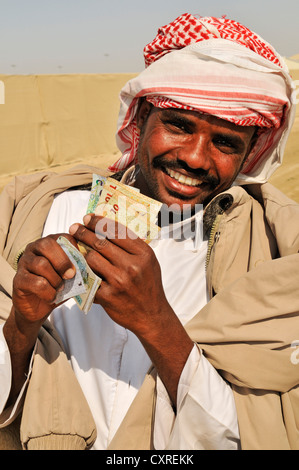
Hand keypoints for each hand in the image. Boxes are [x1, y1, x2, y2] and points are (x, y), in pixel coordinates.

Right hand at [12, 234, 76, 324]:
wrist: (38, 308)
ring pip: (41, 264)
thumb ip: (79, 267)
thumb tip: (93, 263)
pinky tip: (52, 296)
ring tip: (60, 288)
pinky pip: (36, 282)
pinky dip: (49, 292)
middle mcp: (33, 249)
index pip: (62, 237)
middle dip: (63, 261)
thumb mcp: (71, 276)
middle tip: (71, 275)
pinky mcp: (18, 279)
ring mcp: (24, 263)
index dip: (75, 249)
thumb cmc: (57, 287)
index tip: (83, 262)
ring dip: (56, 279)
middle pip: (47, 244)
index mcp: (49, 243)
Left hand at [70, 214, 193, 404]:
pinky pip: (89, 279)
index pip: (117, 231)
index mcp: (143, 254)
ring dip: (83, 253)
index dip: (99, 222)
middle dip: (84, 233)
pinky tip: (77, 268)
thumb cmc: (148, 285)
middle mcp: (132, 266)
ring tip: (77, 249)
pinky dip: (83, 272)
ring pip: (92, 259)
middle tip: (74, 227)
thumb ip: (132, 246)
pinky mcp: (109, 296)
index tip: (87, 218)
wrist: (152, 315)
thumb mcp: (148, 262)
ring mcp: (120, 282)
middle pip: (101, 243)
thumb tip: (107, 226)